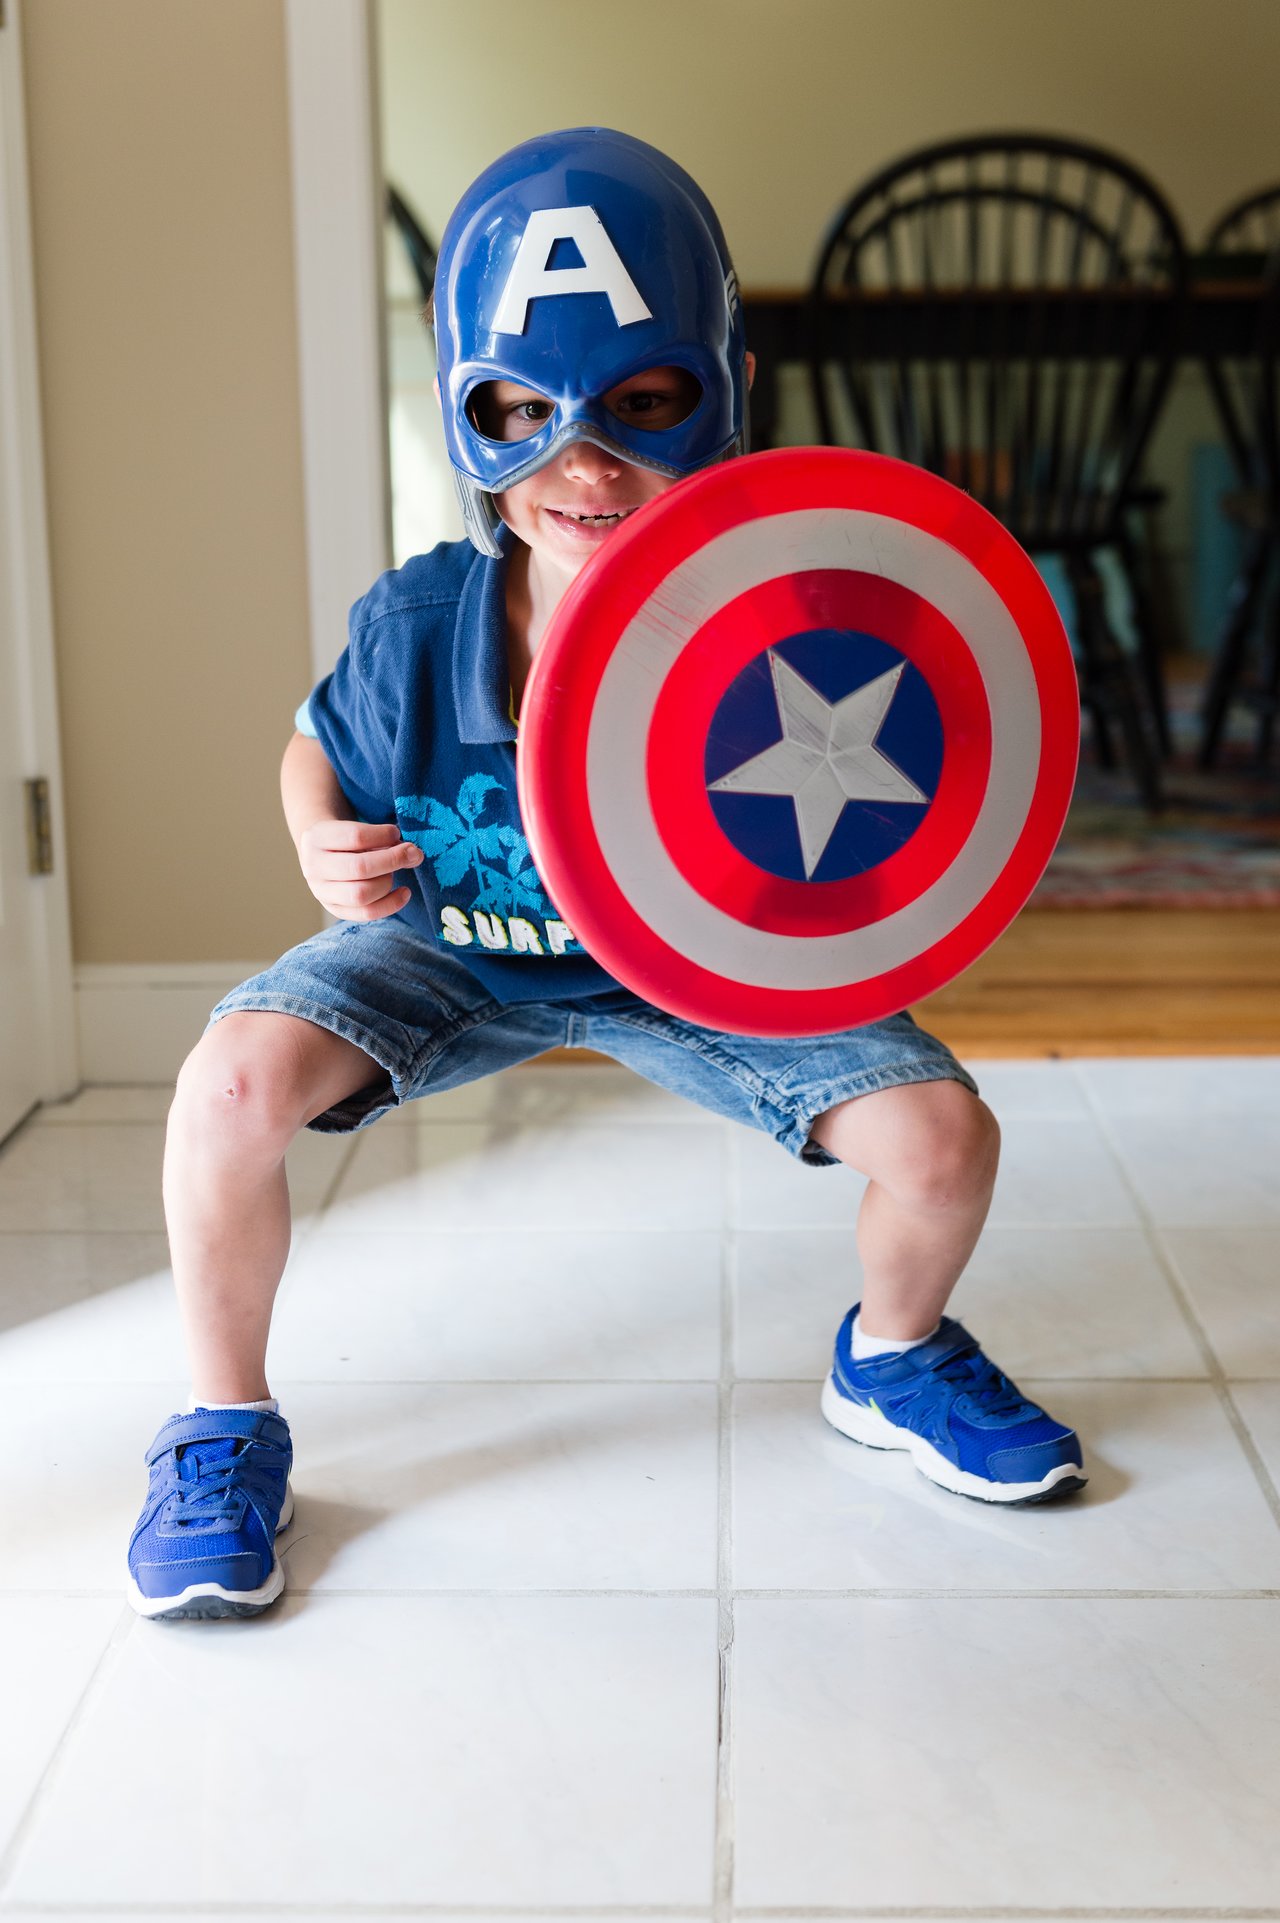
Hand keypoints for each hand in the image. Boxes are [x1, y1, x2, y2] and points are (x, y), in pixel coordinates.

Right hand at [296, 819, 423, 920]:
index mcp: (317, 838)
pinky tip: (405, 893)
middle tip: (414, 854)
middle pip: (358, 868)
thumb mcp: (354, 828)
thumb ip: (380, 838)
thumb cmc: (345, 839)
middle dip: (393, 860)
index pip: (355, 837)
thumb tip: (412, 853)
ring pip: (361, 894)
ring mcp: (321, 892)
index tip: (397, 833)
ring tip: (393, 872)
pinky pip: (367, 914)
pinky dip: (391, 904)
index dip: (382, 835)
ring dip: (387, 882)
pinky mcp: (335, 910)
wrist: (321, 854)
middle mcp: (313, 866)